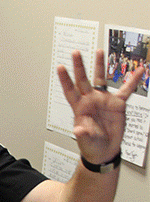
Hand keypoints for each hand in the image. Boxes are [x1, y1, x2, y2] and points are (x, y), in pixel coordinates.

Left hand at [56, 49, 144, 164]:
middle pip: (83, 80)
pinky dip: (133, 80)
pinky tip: (139, 70)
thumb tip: (78, 130)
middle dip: (80, 66)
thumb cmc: (91, 145)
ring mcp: (103, 100)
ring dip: (100, 66)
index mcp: (80, 108)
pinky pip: (126, 89)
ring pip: (101, 79)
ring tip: (99, 51)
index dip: (65, 79)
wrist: (105, 150)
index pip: (70, 91)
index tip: (61, 67)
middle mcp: (90, 100)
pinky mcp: (117, 104)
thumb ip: (83, 134)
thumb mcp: (86, 141)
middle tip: (76, 52)